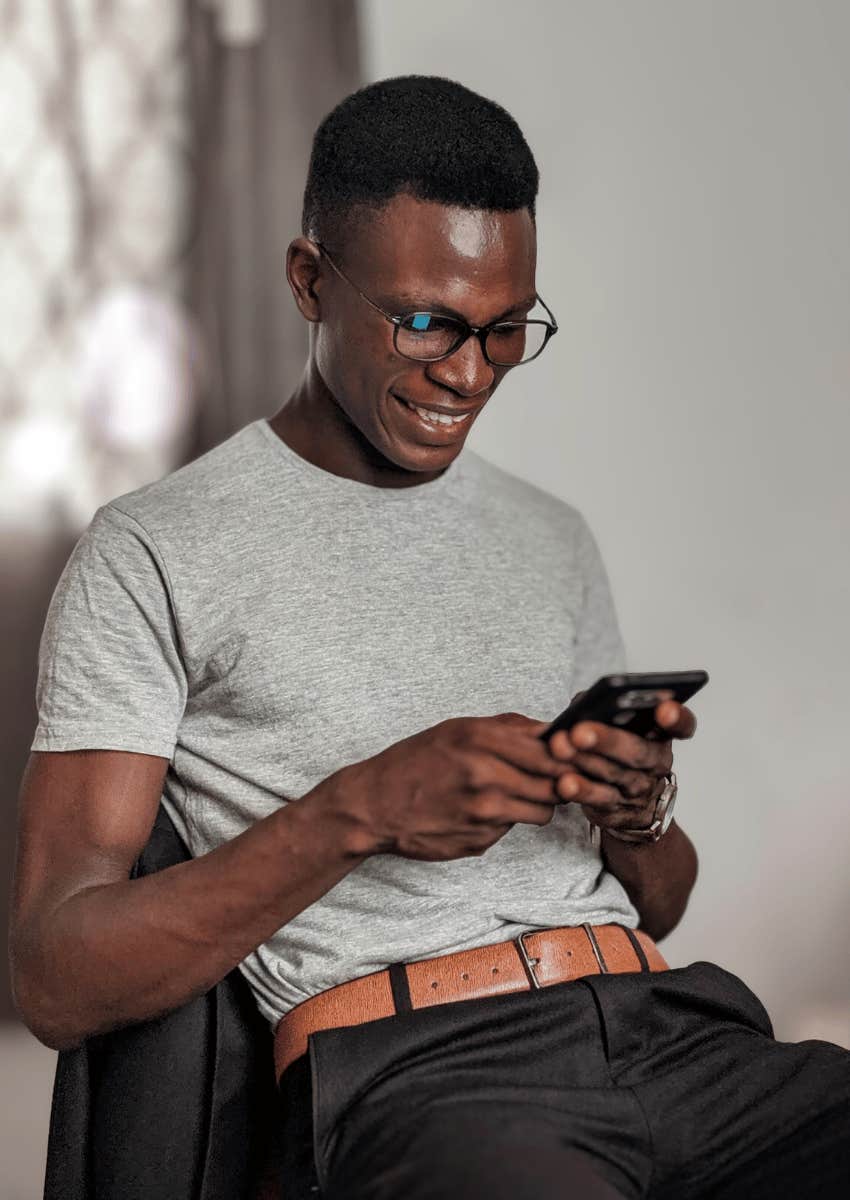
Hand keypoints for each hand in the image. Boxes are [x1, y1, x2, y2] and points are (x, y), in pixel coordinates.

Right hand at [335, 712, 568, 861]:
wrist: (373, 806)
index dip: (567, 754)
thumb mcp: (455, 729)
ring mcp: (485, 811)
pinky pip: (514, 828)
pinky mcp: (482, 839)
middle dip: (557, 781)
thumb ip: (506, 728)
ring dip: (536, 804)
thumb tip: (552, 730)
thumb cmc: (414, 763)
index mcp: (481, 738)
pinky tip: (481, 812)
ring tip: (512, 795)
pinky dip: (507, 821)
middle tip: (548, 778)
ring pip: (543, 810)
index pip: (553, 748)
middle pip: (555, 782)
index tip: (566, 756)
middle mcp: (486, 774)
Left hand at [546, 700, 696, 836]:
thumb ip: (605, 710)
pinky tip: (563, 782)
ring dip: (584, 762)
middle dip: (606, 740)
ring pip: (613, 774)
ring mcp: (639, 789)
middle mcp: (656, 762)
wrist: (632, 805)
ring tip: (560, 748)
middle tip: (579, 732)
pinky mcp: (619, 810)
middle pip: (636, 751)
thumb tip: (582, 702)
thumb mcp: (622, 728)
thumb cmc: (620, 752)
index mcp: (660, 734)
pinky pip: (599, 800)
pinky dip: (581, 790)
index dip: (676, 718)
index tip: (664, 710)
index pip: (681, 725)